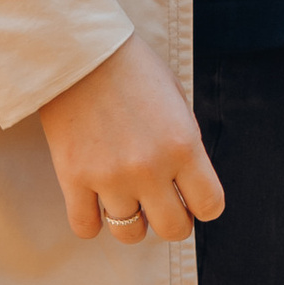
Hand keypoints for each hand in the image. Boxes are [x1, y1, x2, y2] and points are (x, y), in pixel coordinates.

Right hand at [38, 35, 224, 244]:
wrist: (80, 50)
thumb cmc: (133, 69)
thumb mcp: (176, 100)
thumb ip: (186, 143)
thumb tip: (188, 184)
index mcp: (183, 144)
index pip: (210, 205)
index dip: (202, 205)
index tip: (191, 197)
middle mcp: (150, 167)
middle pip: (172, 229)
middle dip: (171, 220)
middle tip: (161, 204)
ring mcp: (110, 177)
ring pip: (129, 234)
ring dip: (131, 220)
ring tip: (126, 198)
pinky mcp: (73, 179)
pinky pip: (85, 228)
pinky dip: (91, 221)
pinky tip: (94, 201)